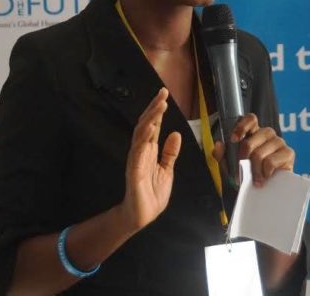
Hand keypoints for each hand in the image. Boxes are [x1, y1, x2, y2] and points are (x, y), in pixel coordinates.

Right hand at [121, 87, 181, 231]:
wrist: (141, 215)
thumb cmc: (152, 194)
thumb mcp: (167, 170)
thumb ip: (170, 153)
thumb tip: (175, 134)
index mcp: (150, 150)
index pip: (154, 125)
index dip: (158, 110)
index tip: (164, 95)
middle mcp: (141, 150)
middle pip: (146, 124)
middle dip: (154, 108)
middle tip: (162, 94)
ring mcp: (137, 158)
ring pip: (141, 133)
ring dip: (150, 118)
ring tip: (159, 105)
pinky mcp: (134, 169)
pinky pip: (138, 150)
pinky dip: (144, 137)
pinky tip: (150, 126)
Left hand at [213, 113, 293, 186]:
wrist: (262, 191)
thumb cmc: (246, 173)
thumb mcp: (229, 164)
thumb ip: (221, 154)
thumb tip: (218, 144)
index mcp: (253, 131)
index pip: (250, 118)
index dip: (242, 126)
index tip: (234, 139)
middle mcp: (267, 133)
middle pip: (252, 139)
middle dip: (243, 157)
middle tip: (240, 171)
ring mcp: (279, 142)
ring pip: (260, 153)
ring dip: (254, 169)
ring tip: (254, 179)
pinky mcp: (288, 153)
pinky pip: (271, 162)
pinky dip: (265, 172)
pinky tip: (265, 177)